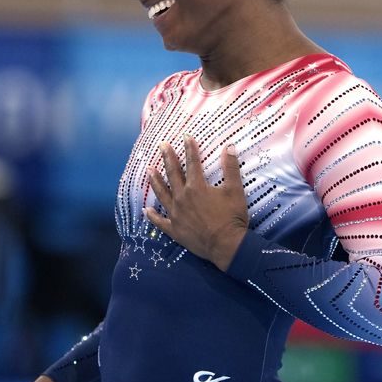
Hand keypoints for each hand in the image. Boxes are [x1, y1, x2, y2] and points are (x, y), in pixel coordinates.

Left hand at [144, 135, 248, 270]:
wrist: (227, 245)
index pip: (192, 163)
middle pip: (172, 174)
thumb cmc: (232, 217)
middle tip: (162, 145)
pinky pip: (160, 221)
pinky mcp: (174, 230)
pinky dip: (153, 216)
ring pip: (162, 194)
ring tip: (149, 170)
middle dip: (168, 158)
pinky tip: (147, 210)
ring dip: (155, 181)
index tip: (186, 136)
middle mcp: (182, 198)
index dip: (190, 148)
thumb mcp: (235, 190)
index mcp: (196, 187)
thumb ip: (231, 168)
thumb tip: (230, 147)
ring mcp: (176, 214)